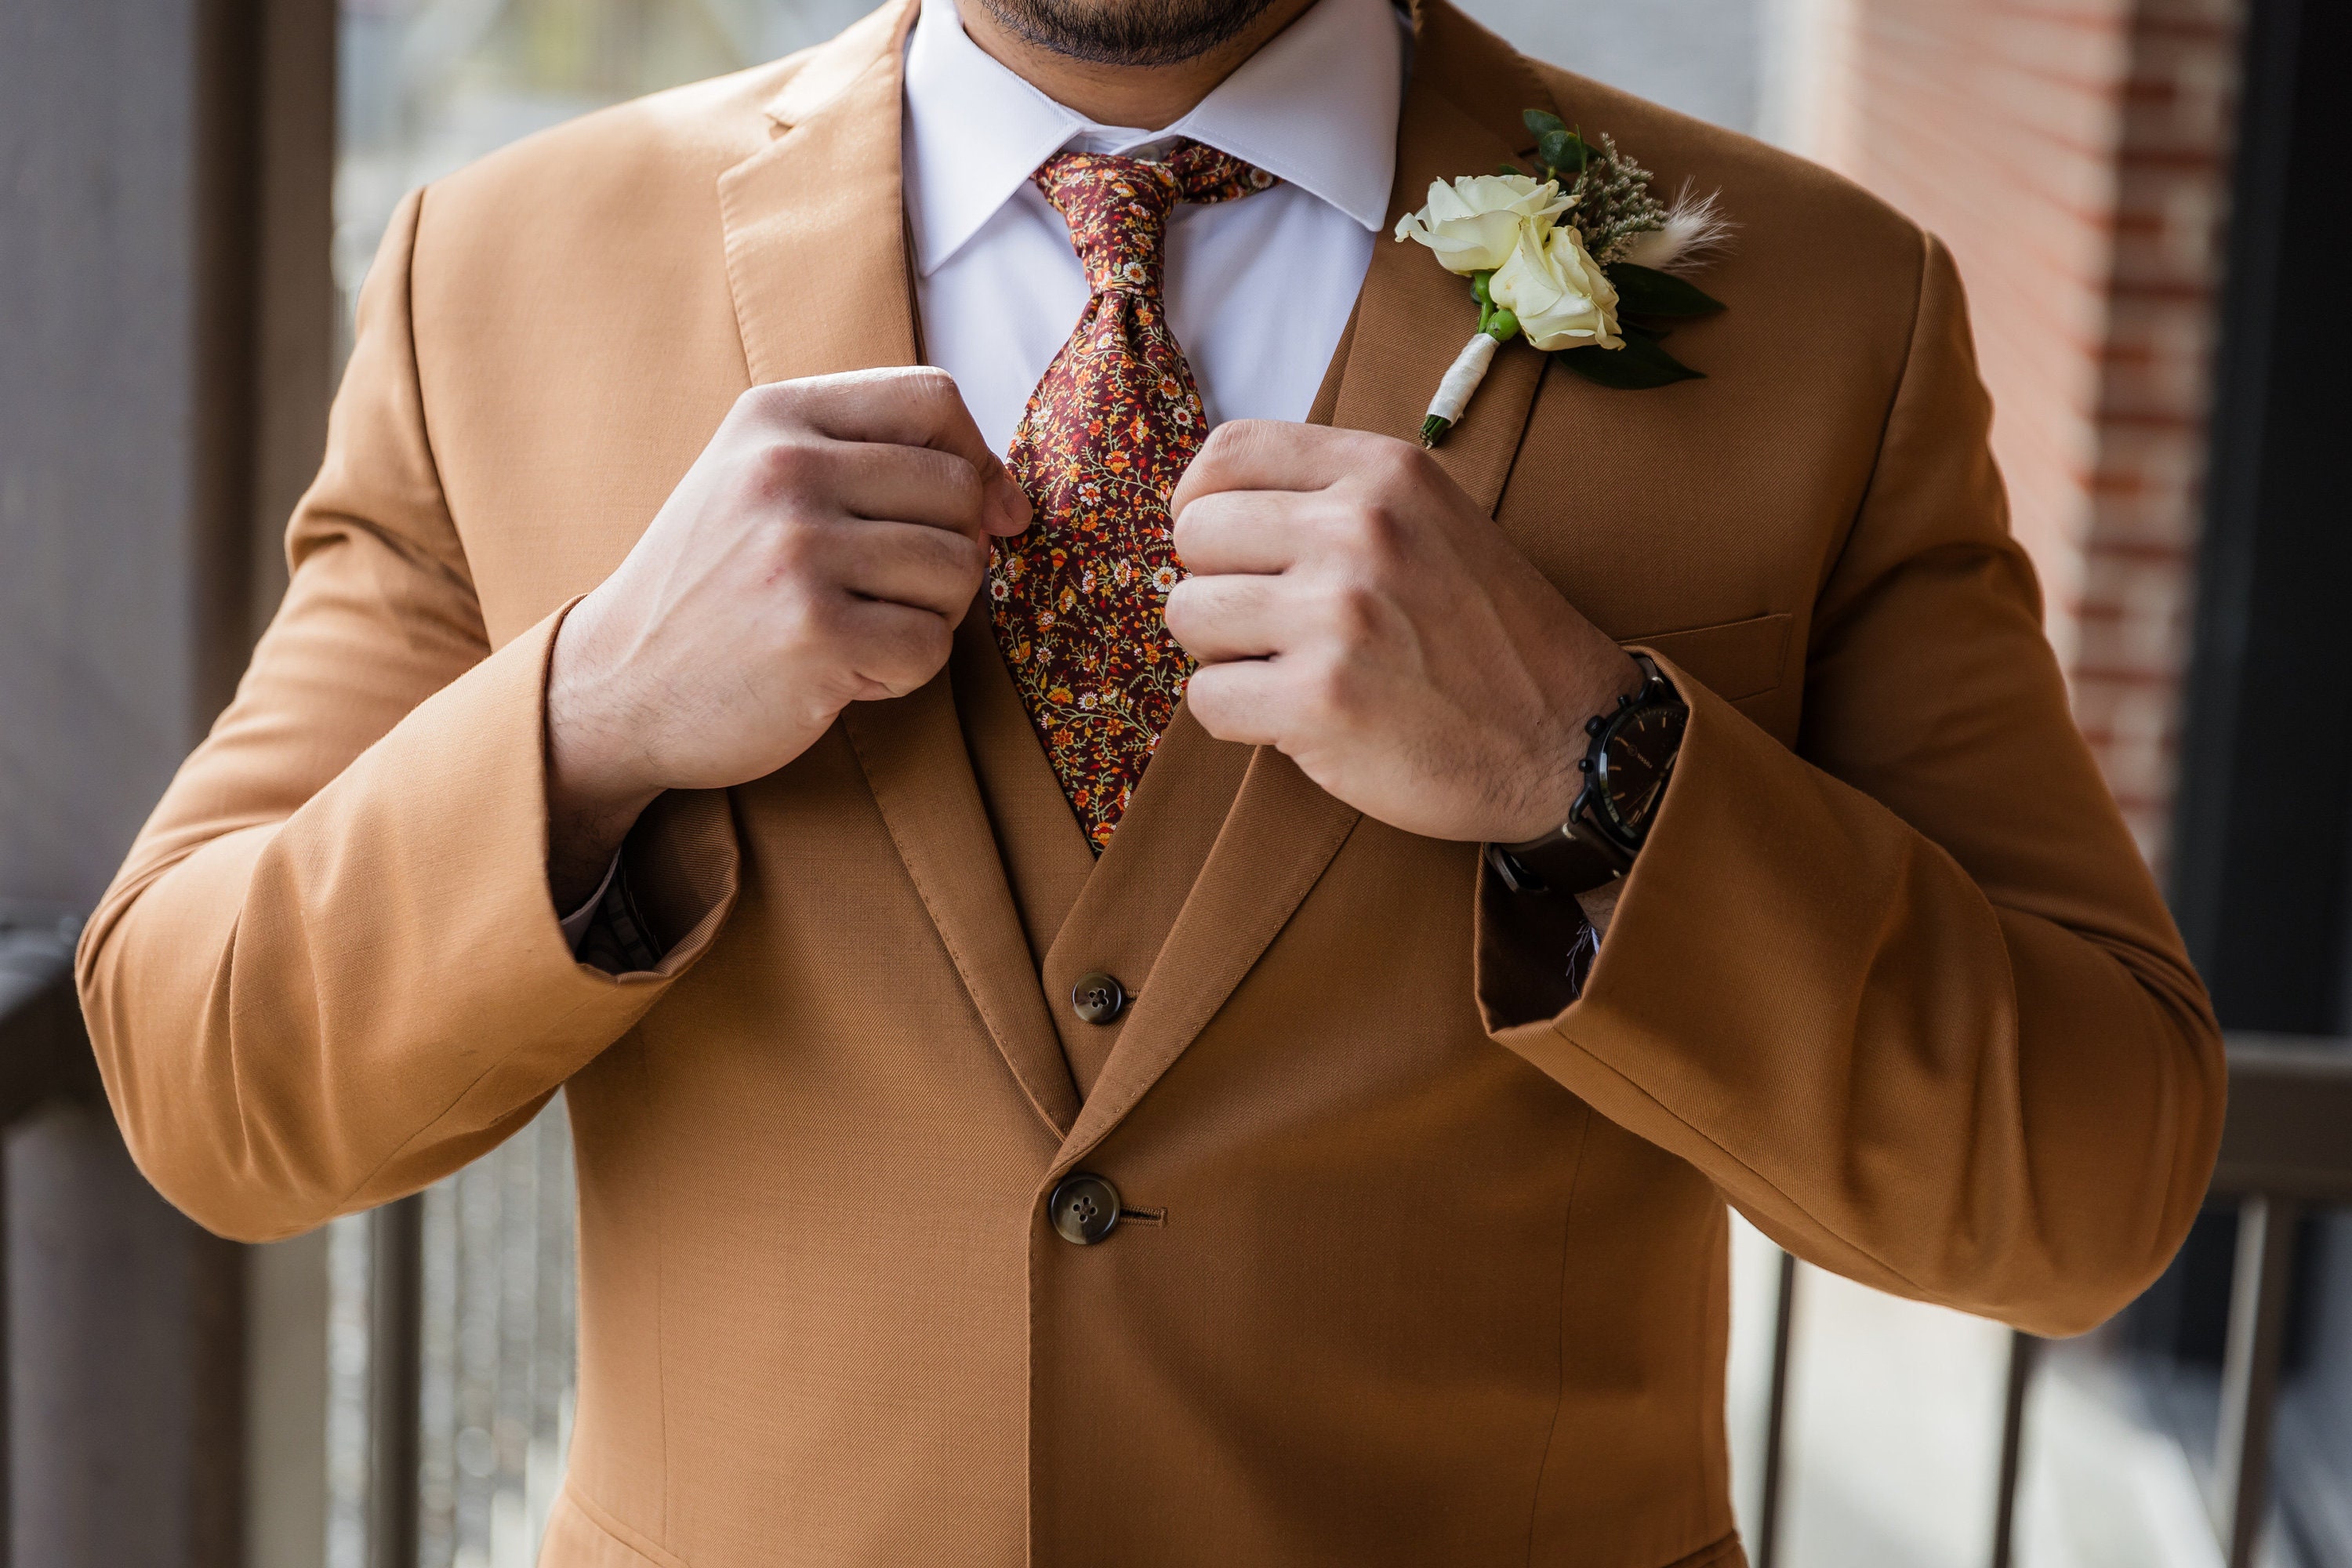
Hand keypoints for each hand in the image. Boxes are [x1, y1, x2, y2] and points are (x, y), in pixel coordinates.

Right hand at [543, 368, 1031, 909]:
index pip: (932, 398)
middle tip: (893, 592)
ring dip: (928, 617)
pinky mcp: (812, 634)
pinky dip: (902, 673)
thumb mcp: (764, 482)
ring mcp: (796, 550)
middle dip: (954, 553)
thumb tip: (1011, 503)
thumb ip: (876, 464)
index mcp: (777, 415)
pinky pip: (930, 647)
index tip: (981, 514)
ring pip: (959, 571)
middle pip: (960, 492)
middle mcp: (784, 468)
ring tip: (858, 630)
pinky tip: (843, 671)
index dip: (977, 460)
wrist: (617, 684)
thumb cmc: (714, 586)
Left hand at [1164, 421, 1639, 843]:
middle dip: (1216, 585)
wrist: (1567, 738)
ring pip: (1188, 616)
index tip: (1223, 546)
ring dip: (1221, 654)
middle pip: (1196, 533)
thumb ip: (1339, 498)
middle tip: (1268, 626)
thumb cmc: (1490, 637)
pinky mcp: (1320, 701)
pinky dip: (1238, 717)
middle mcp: (1359, 529)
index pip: (1229, 452)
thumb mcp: (1433, 521)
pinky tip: (1297, 719)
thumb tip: (1208, 509)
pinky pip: (1207, 699)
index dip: (1202, 502)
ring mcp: (1338, 615)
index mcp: (1384, 472)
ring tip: (1286, 670)